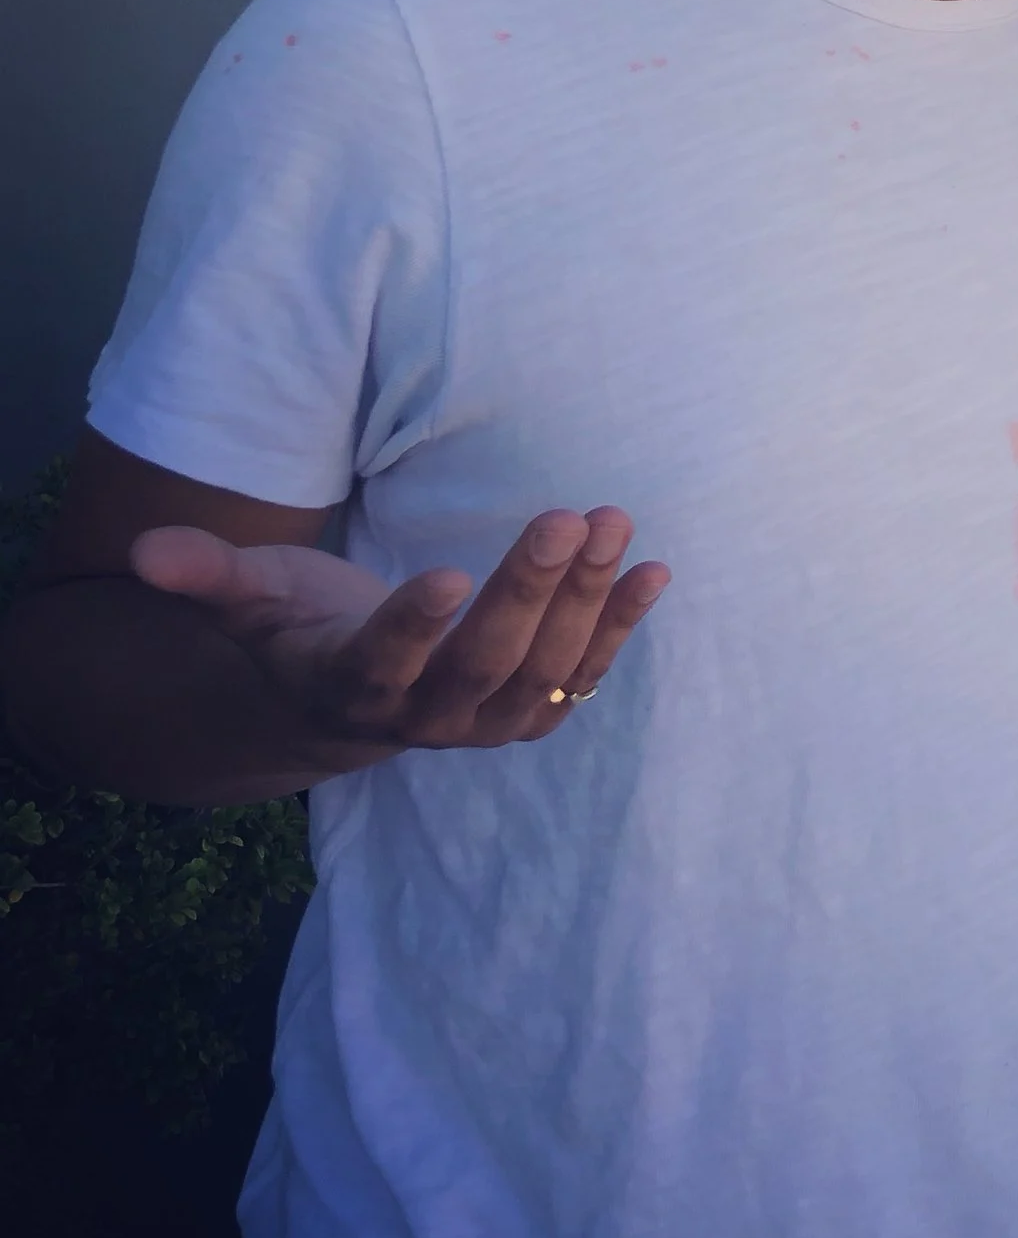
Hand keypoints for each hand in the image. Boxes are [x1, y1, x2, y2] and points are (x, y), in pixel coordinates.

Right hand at [130, 509, 668, 765]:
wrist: (346, 701)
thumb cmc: (298, 631)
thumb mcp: (252, 603)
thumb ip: (209, 578)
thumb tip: (144, 550)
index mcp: (351, 690)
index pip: (382, 666)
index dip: (410, 628)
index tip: (442, 572)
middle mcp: (425, 718)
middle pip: (484, 663)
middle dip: (527, 591)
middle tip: (565, 516)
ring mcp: (487, 722)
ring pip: (546, 670)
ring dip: (585, 598)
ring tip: (611, 521)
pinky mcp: (533, 712)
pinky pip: (588, 675)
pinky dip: (621, 627)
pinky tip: (652, 570)